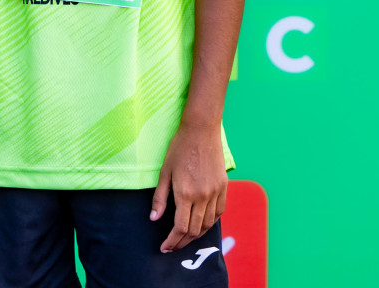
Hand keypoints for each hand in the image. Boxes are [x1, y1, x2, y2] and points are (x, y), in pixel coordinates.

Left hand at [151, 120, 226, 252]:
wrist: (201, 132)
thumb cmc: (179, 149)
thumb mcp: (164, 172)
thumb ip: (159, 198)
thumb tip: (153, 219)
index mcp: (185, 193)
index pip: (180, 227)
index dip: (172, 241)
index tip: (164, 247)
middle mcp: (203, 197)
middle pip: (194, 230)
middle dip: (182, 242)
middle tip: (172, 247)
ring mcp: (215, 193)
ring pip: (208, 224)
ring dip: (196, 236)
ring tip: (185, 239)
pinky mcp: (224, 188)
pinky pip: (219, 213)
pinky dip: (210, 223)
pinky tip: (201, 225)